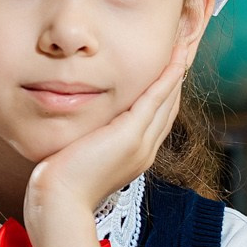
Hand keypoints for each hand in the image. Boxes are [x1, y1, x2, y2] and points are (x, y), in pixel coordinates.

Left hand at [24, 34, 197, 230]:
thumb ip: (91, 140)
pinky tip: (174, 59)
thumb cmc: (62, 184)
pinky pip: (155, 99)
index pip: (158, 115)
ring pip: (168, 100)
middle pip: (170, 105)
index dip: (167, 89)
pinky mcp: (130, 136)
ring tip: (186, 45)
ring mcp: (141, 143)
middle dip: (178, 75)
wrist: (60, 202)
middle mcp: (145, 149)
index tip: (171, 65)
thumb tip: (85, 128)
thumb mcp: (82, 156)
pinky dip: (167, 78)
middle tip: (186, 46)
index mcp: (136, 154)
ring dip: (178, 71)